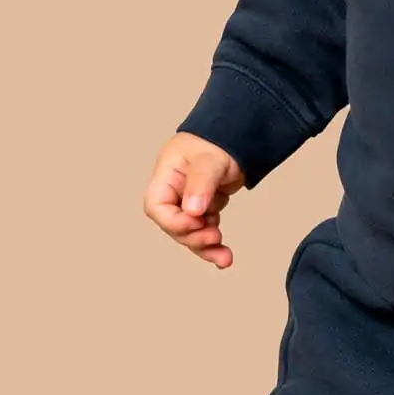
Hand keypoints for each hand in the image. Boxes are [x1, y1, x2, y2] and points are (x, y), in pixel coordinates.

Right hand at [144, 134, 246, 268]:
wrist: (237, 137)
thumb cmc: (217, 141)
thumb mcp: (210, 159)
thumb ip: (201, 182)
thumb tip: (192, 210)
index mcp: (166, 176)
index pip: (156, 206)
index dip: (173, 221)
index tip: (196, 222)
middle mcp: (174, 192)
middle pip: (173, 225)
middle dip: (194, 237)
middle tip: (215, 237)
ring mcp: (188, 202)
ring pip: (190, 233)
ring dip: (206, 247)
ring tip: (225, 257)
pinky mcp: (203, 209)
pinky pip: (204, 231)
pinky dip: (214, 245)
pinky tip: (224, 257)